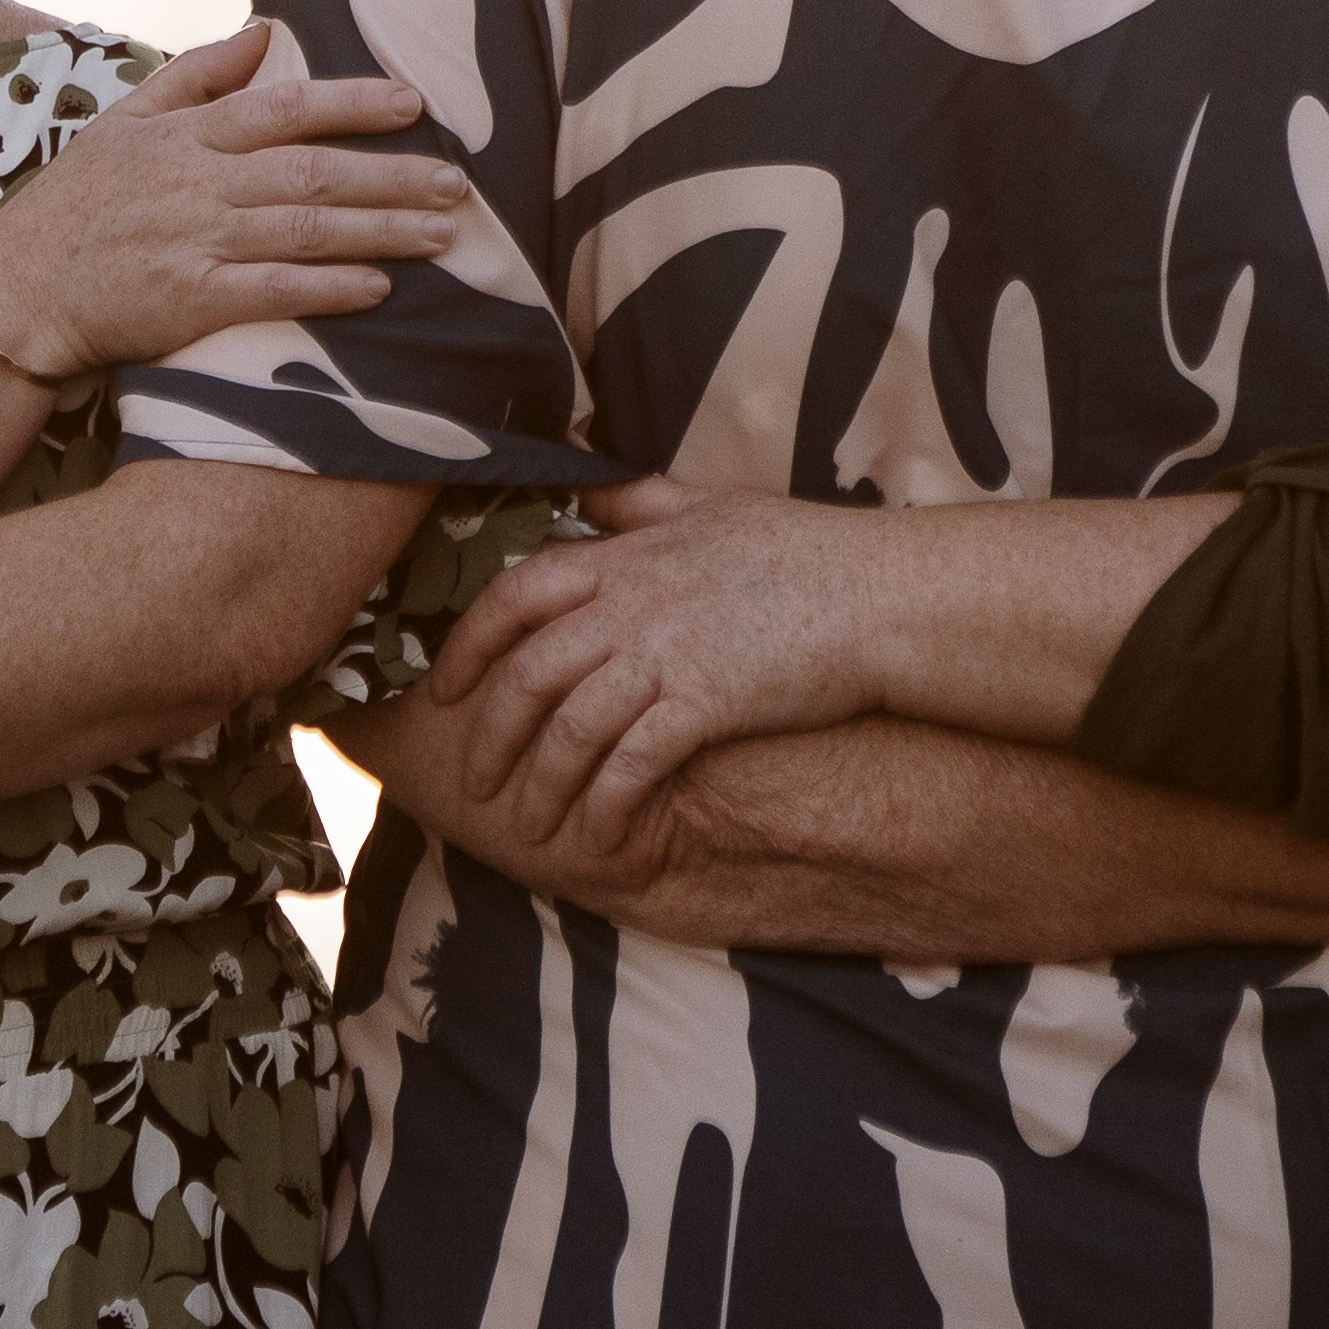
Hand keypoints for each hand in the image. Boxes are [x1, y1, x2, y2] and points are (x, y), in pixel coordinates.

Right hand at [0, 25, 475, 379]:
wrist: (13, 294)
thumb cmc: (73, 207)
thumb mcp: (125, 121)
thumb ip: (198, 75)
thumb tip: (266, 30)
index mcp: (186, 136)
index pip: (282, 107)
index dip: (351, 102)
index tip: (413, 102)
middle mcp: (195, 184)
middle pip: (310, 172)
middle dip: (390, 175)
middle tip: (457, 182)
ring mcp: (193, 242)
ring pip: (304, 231)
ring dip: (380, 231)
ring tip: (442, 233)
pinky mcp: (188, 302)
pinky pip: (272, 292)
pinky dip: (328, 289)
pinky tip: (378, 289)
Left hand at [426, 481, 900, 852]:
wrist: (882, 594)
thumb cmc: (804, 549)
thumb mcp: (710, 503)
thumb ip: (639, 503)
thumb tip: (587, 491)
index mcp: (625, 557)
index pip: (515, 593)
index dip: (469, 642)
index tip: (446, 685)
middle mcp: (631, 604)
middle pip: (528, 673)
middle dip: (490, 737)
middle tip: (475, 783)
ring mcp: (666, 653)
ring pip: (569, 729)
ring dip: (541, 788)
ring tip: (530, 830)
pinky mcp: (705, 702)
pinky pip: (630, 765)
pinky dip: (604, 806)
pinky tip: (597, 838)